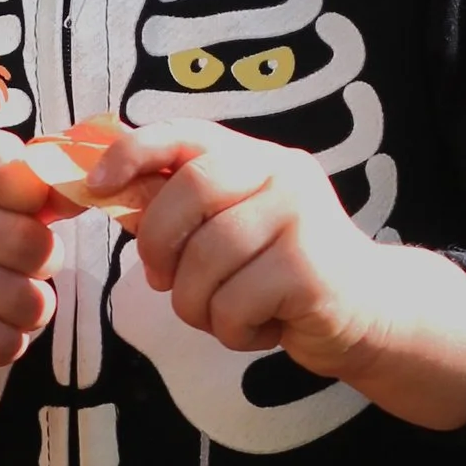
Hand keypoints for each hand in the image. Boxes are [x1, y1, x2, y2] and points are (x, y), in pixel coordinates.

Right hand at [0, 131, 56, 424]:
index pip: (11, 172)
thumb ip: (42, 185)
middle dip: (46, 260)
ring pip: (19, 300)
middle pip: (25, 243)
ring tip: (15, 297)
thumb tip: (82, 194)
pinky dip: (11, 340)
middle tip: (32, 263)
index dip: (38, 198)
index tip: (29, 208)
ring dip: (34, 306)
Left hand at [80, 120, 465, 432]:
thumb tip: (108, 191)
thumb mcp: (234, 229)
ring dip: (197, 305)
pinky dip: (233, 330)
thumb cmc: (286, 273)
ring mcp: (301, 218)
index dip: (133, 153)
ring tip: (227, 313)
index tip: (95, 185)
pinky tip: (262, 327)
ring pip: (205, 262)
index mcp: (257, 158)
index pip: (186, 134)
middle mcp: (283, 176)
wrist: (369, 312)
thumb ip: (183, 209)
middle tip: (164, 280)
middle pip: (189, 192)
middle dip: (158, 245)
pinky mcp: (310, 270)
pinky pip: (233, 305)